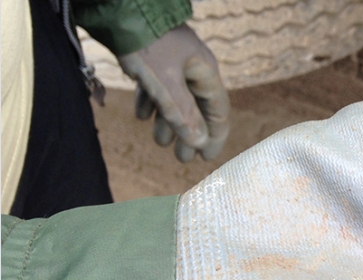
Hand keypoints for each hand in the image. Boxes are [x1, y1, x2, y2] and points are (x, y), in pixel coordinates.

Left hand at [118, 24, 229, 161]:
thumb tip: (200, 142)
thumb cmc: (147, 44)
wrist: (120, 8)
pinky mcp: (155, 57)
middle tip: (181, 158)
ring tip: (159, 140)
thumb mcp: (165, 83)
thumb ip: (183, 114)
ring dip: (168, 121)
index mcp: (205, 72)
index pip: (218, 111)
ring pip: (176, 98)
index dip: (214, 136)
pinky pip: (159, 86)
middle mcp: (193, 68)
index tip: (207, 158)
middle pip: (196, 108)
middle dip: (188, 134)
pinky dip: (152, 103)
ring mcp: (174, 62)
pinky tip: (141, 115)